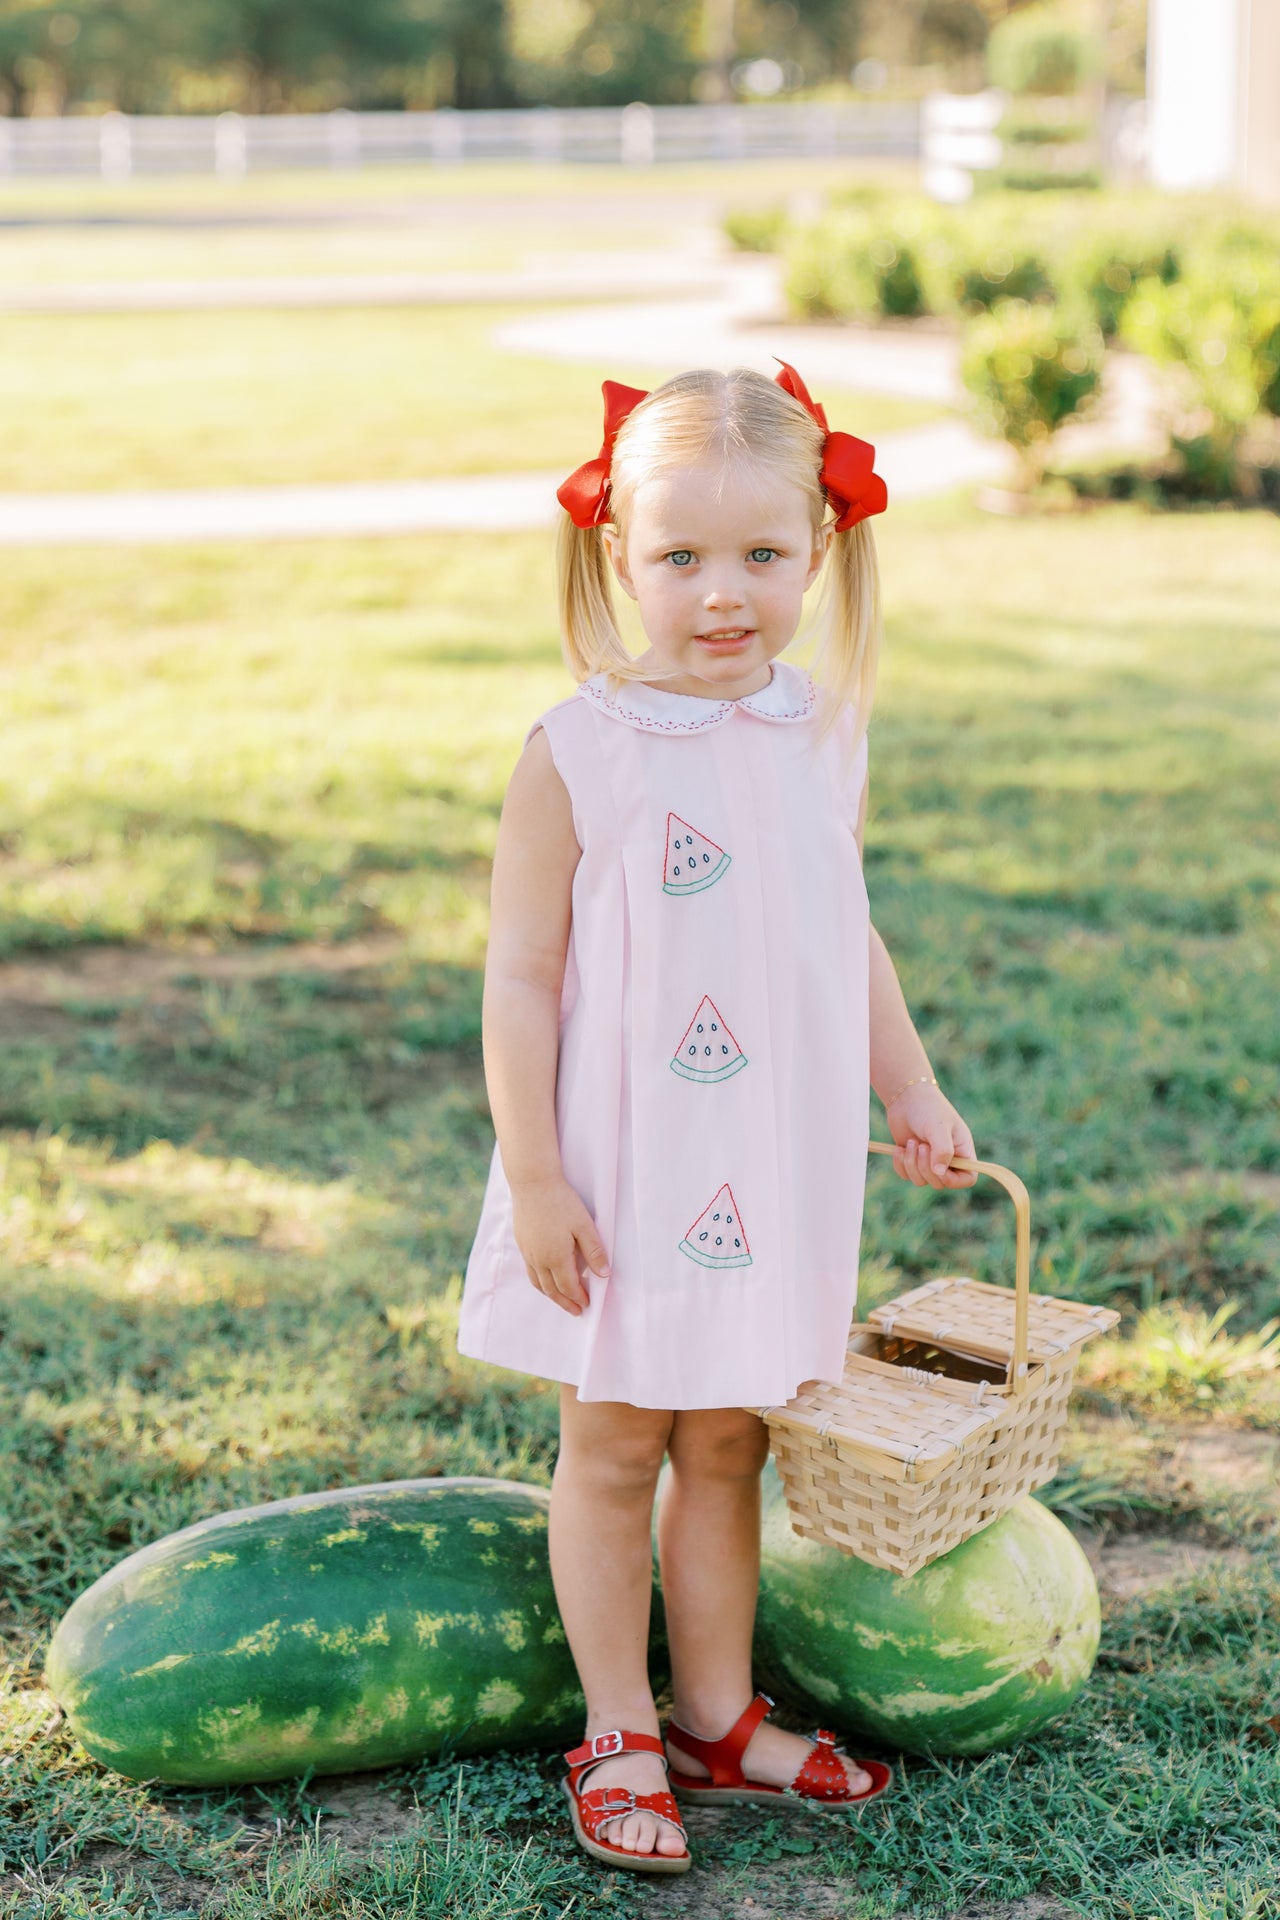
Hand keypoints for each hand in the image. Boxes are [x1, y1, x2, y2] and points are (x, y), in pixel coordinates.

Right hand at [509, 1174, 610, 1316]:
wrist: (532, 1183)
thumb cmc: (561, 1201)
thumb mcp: (584, 1225)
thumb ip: (594, 1251)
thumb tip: (604, 1275)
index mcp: (556, 1257)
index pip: (568, 1286)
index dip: (579, 1297)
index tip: (587, 1305)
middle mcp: (539, 1259)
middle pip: (552, 1290)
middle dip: (565, 1302)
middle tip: (576, 1311)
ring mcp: (528, 1252)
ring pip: (538, 1283)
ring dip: (551, 1295)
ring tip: (561, 1300)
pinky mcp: (522, 1243)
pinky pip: (530, 1271)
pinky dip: (539, 1282)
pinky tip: (545, 1279)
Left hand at [885, 1083, 976, 1189]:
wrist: (906, 1098)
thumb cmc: (928, 1108)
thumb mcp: (938, 1127)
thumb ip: (942, 1150)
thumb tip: (939, 1173)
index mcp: (962, 1151)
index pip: (968, 1178)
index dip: (954, 1180)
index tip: (939, 1169)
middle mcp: (948, 1159)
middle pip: (940, 1183)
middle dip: (926, 1167)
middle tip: (921, 1145)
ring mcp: (929, 1161)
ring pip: (921, 1181)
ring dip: (912, 1164)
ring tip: (911, 1142)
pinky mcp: (913, 1161)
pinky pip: (906, 1176)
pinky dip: (900, 1164)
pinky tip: (899, 1148)